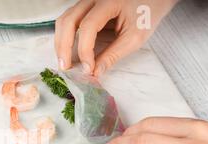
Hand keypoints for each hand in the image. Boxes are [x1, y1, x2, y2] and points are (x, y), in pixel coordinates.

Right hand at [55, 0, 177, 75]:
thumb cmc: (146, 14)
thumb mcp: (135, 37)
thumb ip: (113, 55)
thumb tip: (95, 72)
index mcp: (109, 2)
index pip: (88, 26)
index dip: (85, 50)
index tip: (88, 69)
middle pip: (68, 21)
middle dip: (64, 47)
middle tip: (65, 68)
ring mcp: (87, 2)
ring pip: (63, 20)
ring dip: (60, 43)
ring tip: (64, 62)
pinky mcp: (85, 8)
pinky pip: (68, 21)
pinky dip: (64, 37)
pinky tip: (67, 52)